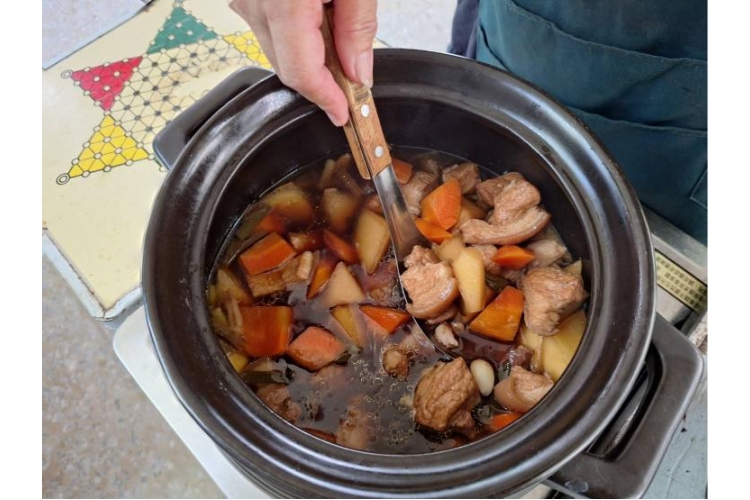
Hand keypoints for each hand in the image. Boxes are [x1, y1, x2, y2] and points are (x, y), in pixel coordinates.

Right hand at [230, 0, 376, 126]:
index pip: (303, 74)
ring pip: (277, 52)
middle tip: (352, 79)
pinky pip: (269, 30)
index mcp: (286, 4)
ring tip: (335, 24)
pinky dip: (294, 34)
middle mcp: (256, 5)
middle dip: (322, 81)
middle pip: (289, 69)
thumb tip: (358, 73)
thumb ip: (357, 28)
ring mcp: (245, 1)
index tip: (343, 114)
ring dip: (308, 55)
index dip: (326, 99)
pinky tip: (316, 14)